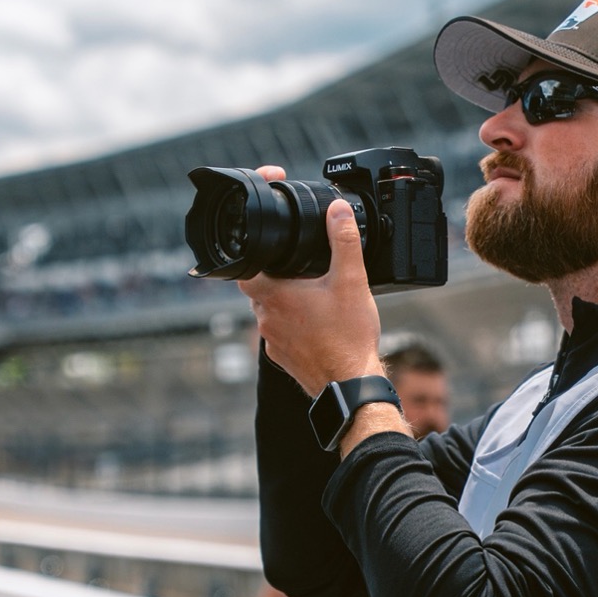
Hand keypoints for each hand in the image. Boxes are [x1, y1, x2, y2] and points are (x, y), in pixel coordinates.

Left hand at [237, 166, 384, 395]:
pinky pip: (280, 331)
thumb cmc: (348, 338)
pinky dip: (294, 323)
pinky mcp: (282, 356)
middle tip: (300, 267)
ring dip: (285, 299)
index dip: (252, 248)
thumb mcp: (352, 281)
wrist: (351, 385)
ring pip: (269, 309)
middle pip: (257, 285)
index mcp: (274, 294)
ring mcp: (271, 340)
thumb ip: (344, 242)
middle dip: (276, 273)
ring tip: (313, 294)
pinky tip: (317, 322)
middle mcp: (265, 317)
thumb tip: (337, 211)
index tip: (267, 241)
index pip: (244, 263)